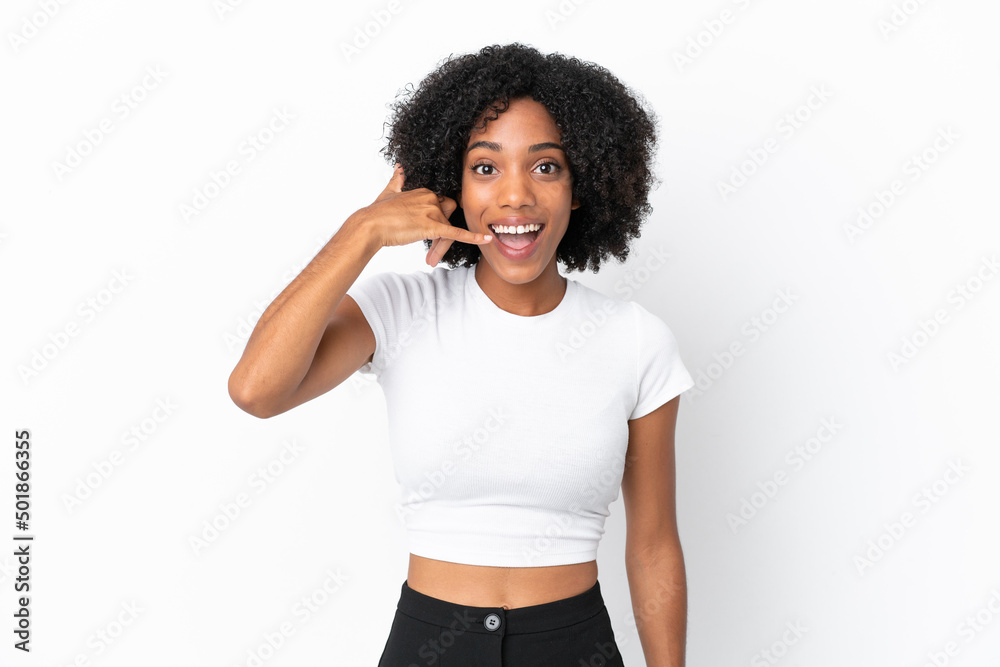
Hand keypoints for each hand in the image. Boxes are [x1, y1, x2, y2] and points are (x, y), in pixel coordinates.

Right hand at [357, 164, 491, 265]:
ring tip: (431, 257)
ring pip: (448, 227)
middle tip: (432, 245)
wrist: (370, 226)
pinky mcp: (432, 226)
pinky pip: (457, 232)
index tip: (427, 230)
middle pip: (449, 215)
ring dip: (442, 243)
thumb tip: (399, 168)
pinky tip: (486, 239)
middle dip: (443, 229)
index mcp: (424, 191)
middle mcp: (431, 198)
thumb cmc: (377, 213)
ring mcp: (432, 211)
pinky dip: (473, 236)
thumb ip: (397, 180)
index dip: (437, 219)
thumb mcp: (389, 192)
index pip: (441, 206)